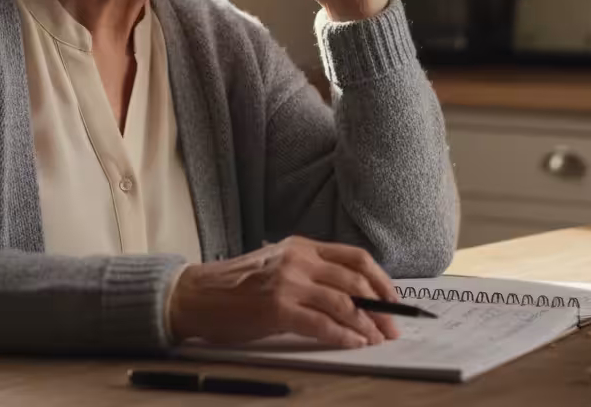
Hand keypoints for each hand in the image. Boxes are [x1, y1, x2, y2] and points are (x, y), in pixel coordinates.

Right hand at [168, 236, 400, 347]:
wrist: (195, 295)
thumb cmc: (235, 287)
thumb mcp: (278, 265)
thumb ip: (311, 273)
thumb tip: (353, 298)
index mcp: (302, 246)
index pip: (355, 258)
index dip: (381, 280)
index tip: (395, 300)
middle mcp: (298, 260)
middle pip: (355, 282)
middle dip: (381, 307)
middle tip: (394, 326)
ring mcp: (287, 282)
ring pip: (343, 303)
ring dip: (367, 325)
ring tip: (378, 340)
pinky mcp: (276, 308)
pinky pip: (322, 324)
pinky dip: (344, 336)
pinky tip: (355, 344)